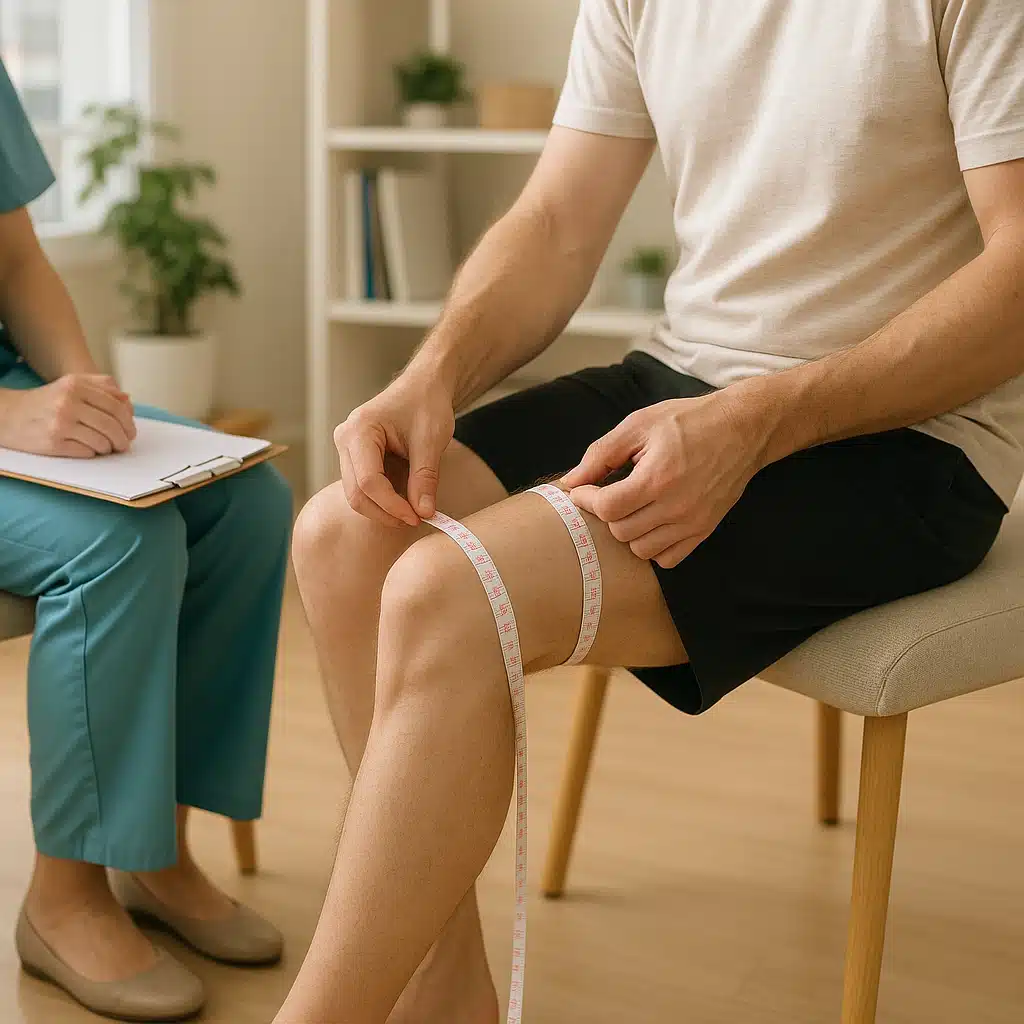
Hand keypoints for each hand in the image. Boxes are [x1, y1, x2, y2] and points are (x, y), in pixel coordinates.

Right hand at [0, 374, 135, 457]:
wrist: (7, 415)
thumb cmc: (46, 401)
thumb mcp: (72, 384)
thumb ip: (101, 386)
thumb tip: (127, 400)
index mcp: (76, 386)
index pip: (116, 406)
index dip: (128, 422)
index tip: (130, 431)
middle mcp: (68, 402)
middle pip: (111, 425)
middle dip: (123, 439)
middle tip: (124, 445)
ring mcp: (60, 423)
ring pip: (102, 442)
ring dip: (108, 448)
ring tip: (105, 447)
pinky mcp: (53, 443)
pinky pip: (87, 452)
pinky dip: (93, 453)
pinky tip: (89, 449)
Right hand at [334, 371, 455, 526]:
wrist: (425, 385)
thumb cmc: (427, 404)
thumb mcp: (431, 441)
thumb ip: (425, 478)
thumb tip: (424, 512)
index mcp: (359, 430)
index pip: (369, 481)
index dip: (392, 506)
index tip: (417, 517)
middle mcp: (345, 439)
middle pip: (356, 492)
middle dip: (385, 512)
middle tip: (415, 520)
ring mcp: (347, 448)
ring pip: (356, 493)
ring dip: (383, 509)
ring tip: (412, 512)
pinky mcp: (354, 456)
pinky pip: (362, 486)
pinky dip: (382, 499)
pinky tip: (404, 501)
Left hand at [562, 387, 774, 567]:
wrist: (743, 428)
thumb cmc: (689, 420)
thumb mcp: (640, 424)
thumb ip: (601, 454)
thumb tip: (571, 481)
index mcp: (657, 478)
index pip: (607, 508)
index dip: (587, 499)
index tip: (584, 488)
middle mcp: (676, 507)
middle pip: (621, 531)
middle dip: (608, 513)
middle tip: (609, 493)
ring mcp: (693, 523)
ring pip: (641, 549)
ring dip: (629, 531)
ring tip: (632, 507)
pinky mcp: (704, 530)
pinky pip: (668, 558)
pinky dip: (654, 546)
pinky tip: (652, 522)